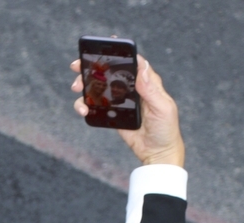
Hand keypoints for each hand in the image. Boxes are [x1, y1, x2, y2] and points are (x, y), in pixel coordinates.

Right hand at [70, 54, 184, 166]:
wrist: (157, 153)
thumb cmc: (166, 129)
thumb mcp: (163, 108)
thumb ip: (151, 90)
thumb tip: (142, 69)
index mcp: (146, 82)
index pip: (131, 61)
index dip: (117, 53)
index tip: (102, 48)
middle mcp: (131, 88)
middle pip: (109, 72)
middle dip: (91, 67)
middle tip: (77, 67)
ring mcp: (120, 101)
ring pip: (99, 88)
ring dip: (85, 86)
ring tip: (77, 90)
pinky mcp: (112, 114)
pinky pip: (96, 106)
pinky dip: (86, 106)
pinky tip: (83, 109)